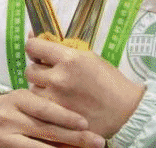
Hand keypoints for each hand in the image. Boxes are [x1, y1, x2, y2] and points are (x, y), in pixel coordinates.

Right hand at [0, 89, 105, 147]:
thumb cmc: (19, 108)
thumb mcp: (29, 99)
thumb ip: (48, 103)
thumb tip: (83, 116)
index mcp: (17, 99)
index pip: (43, 108)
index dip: (65, 116)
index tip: (86, 123)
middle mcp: (8, 117)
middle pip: (45, 130)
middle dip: (74, 138)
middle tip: (98, 142)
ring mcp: (2, 137)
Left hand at [25, 36, 144, 138]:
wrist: (125, 110)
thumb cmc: (109, 81)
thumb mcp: (88, 57)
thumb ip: (63, 49)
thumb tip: (36, 36)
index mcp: (69, 58)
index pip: (33, 47)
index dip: (33, 48)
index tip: (37, 52)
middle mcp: (59, 78)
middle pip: (30, 71)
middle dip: (38, 71)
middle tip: (49, 74)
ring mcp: (56, 100)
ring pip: (33, 91)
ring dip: (41, 90)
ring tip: (56, 92)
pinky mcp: (58, 118)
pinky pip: (41, 108)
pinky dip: (46, 105)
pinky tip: (58, 104)